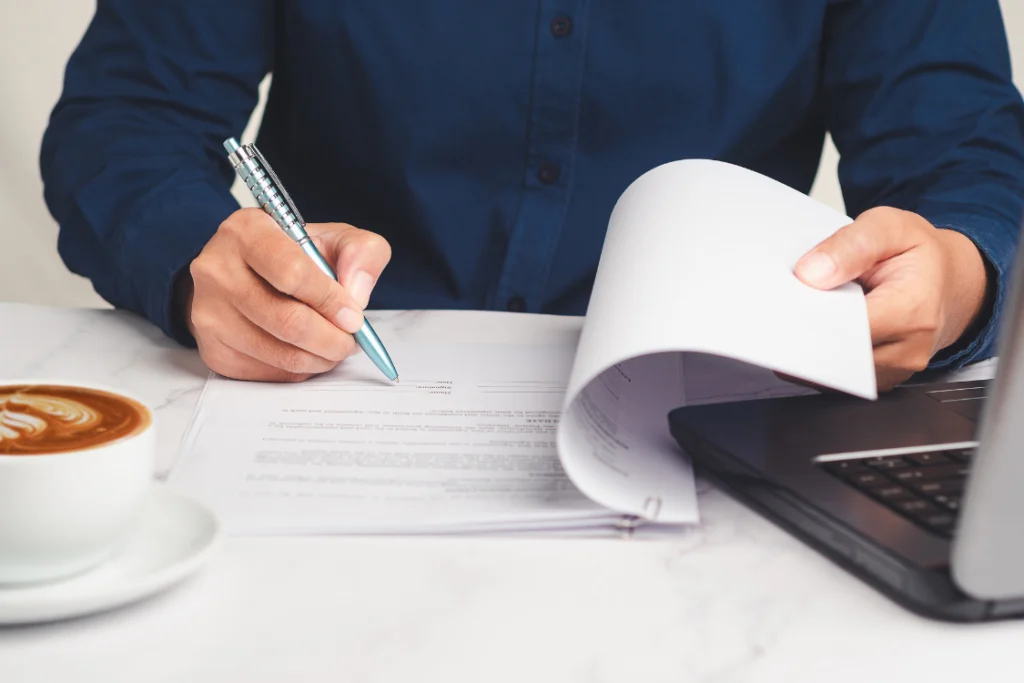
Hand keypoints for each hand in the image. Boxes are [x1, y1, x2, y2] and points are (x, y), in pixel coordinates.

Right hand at [182, 208, 391, 380]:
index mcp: (246, 231)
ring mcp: (209, 312)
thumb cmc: (295, 254)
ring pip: (280, 354)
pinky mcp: (212, 349)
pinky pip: (268, 373)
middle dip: (332, 339)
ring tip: (336, 348)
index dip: (330, 301)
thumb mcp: (335, 238)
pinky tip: (308, 352)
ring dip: (320, 359)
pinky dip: (299, 370)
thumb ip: (362, 252)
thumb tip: (356, 294)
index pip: (292, 273)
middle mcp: (217, 270)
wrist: (248, 272)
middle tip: (351, 341)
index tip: (354, 316)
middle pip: (287, 321)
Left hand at [794, 207, 987, 390]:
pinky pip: (837, 375)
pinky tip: (821, 326)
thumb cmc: (920, 255)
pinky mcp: (879, 380)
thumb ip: (851, 245)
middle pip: (834, 352)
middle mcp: (907, 349)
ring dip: (811, 342)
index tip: (785, 302)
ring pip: (831, 368)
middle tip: (786, 304)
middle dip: (804, 329)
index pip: (845, 326)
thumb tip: (810, 273)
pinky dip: (822, 351)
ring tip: (812, 309)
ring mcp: (895, 371)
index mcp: (913, 309)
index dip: (810, 314)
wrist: (949, 281)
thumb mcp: (890, 227)